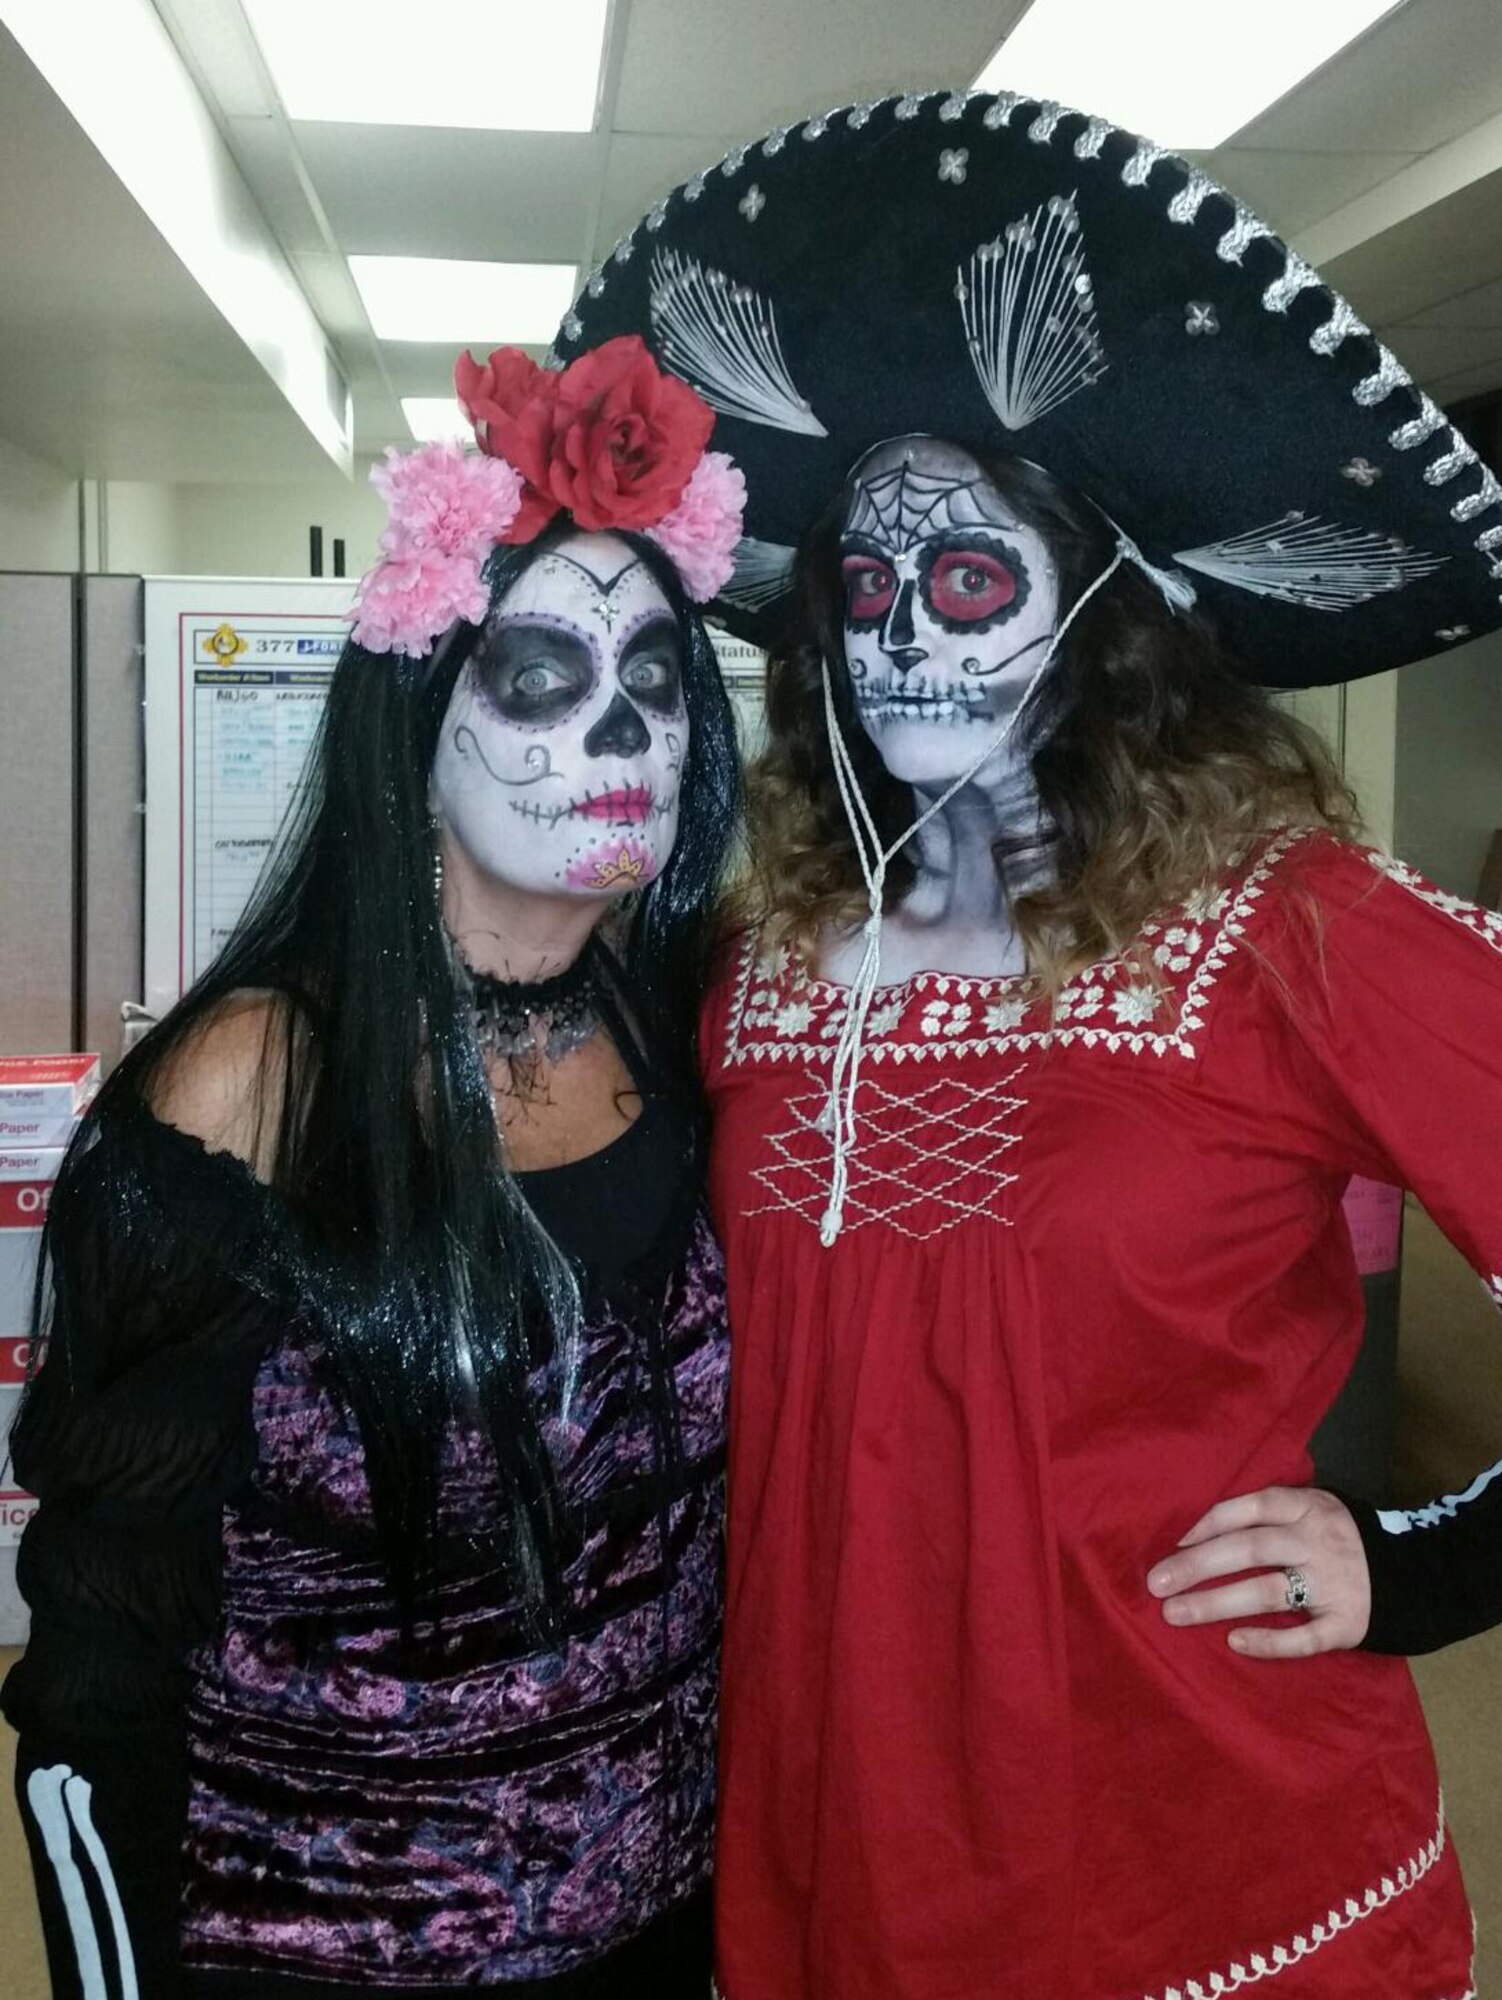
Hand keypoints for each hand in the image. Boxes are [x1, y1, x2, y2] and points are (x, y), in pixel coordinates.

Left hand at [1145, 1486, 1370, 1658]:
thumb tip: (1196, 1534)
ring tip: (1174, 1612)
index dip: (1210, 1523)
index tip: (1175, 1544)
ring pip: (1268, 1592)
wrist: (1414, 1577)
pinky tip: (1234, 1642)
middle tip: (1156, 1583)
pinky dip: (1269, 1642)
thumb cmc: (1339, 1541)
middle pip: (1250, 1549)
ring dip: (1216, 1603)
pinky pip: (1304, 1638)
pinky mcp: (1347, 1625)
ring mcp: (1335, 1585)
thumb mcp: (1313, 1510)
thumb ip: (1269, 1514)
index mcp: (1309, 1508)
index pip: (1251, 1507)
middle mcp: (1319, 1543)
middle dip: (1198, 1565)